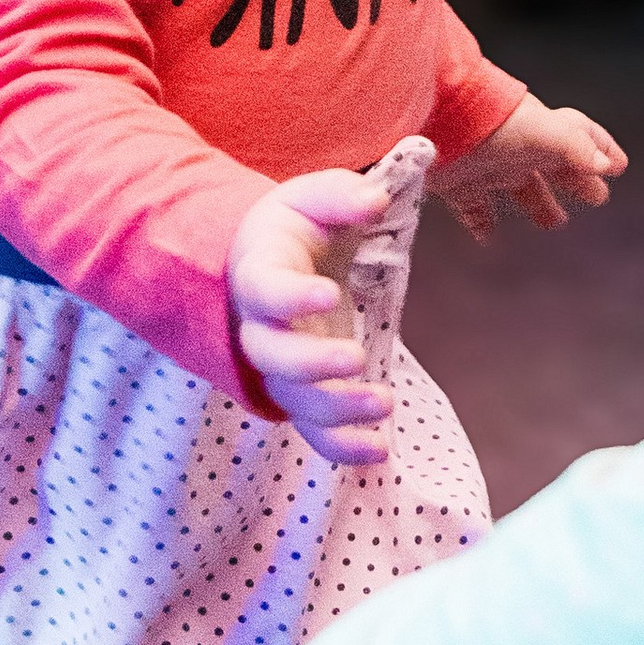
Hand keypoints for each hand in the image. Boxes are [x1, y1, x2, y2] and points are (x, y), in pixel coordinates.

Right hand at [227, 171, 397, 468]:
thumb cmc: (291, 231)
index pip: (265, 289)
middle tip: (356, 358)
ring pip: (295, 400)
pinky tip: (379, 449)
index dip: (291, 296)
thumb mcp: (309, 199)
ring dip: (337, 410)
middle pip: (273, 357)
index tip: (329, 293)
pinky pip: (313, 430)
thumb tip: (374, 199)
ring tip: (384, 405)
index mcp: (259, 274)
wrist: (263, 267)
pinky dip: (341, 447)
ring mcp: (280, 369)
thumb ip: (339, 195)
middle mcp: (261, 329)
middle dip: (313, 363)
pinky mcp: (302, 394)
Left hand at [431, 97, 626, 245]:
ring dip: (540, 205)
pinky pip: (474, 208)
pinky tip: (488, 240)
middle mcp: (519, 148)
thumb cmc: (493, 121)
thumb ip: (576, 148)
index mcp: (543, 133)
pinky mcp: (459, 184)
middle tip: (599, 198)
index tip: (619, 166)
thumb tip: (608, 167)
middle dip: (578, 181)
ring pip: (521, 188)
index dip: (601, 149)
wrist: (433, 116)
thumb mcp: (543, 133)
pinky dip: (482, 223)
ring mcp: (488, 166)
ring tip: (556, 223)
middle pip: (556, 166)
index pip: (581, 138)